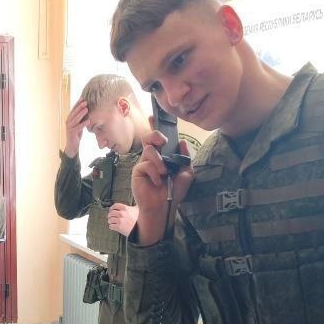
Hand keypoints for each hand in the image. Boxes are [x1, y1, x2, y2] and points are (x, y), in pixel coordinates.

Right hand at [63, 99, 88, 157]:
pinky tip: (88, 121)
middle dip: (80, 107)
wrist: (72, 145)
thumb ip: (80, 118)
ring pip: (76, 119)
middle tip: (85, 102)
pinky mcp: (72, 133)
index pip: (73, 109)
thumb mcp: (78, 124)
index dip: (78, 104)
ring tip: (86, 109)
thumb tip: (87, 109)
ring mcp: (69, 127)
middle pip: (74, 113)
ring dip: (81, 114)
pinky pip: (78, 127)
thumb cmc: (76, 134)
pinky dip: (83, 124)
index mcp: (69, 119)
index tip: (83, 98)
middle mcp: (68, 122)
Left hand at [107, 202, 138, 236]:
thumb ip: (135, 205)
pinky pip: (111, 226)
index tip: (111, 210)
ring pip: (110, 220)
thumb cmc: (139, 220)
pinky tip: (114, 227)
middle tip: (111, 217)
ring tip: (112, 223)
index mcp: (125, 208)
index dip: (112, 208)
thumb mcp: (137, 210)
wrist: (140, 229)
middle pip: (111, 213)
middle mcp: (121, 213)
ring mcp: (119, 220)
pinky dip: (112, 227)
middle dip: (110, 216)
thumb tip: (137, 200)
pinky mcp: (119, 227)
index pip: (115, 205)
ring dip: (110, 222)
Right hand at [130, 130, 192, 246]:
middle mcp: (152, 158)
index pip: (157, 138)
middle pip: (149, 138)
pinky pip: (145, 164)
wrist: (164, 206)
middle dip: (155, 135)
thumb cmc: (173, 191)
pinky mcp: (137, 171)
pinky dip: (154, 172)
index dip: (154, 126)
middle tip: (162, 142)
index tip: (153, 117)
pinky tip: (158, 181)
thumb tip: (183, 142)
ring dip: (158, 160)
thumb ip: (185, 158)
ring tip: (164, 172)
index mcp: (163, 156)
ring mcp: (144, 164)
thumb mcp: (186, 174)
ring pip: (148, 150)